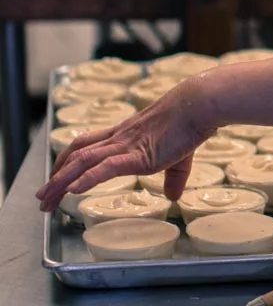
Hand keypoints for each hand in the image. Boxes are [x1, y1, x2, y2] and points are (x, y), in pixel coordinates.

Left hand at [36, 81, 215, 212]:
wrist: (197, 105)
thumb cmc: (190, 124)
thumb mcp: (179, 157)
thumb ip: (173, 178)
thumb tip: (173, 196)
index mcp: (124, 136)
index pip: (84, 146)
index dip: (66, 161)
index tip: (56, 177)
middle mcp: (118, 139)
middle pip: (75, 156)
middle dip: (55, 178)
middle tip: (42, 199)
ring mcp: (125, 146)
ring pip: (83, 162)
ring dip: (61, 182)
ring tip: (46, 201)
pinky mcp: (137, 155)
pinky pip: (106, 168)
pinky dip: (87, 178)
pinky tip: (73, 191)